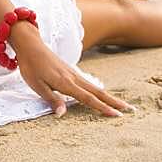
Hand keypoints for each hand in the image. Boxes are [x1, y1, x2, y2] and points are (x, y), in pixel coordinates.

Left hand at [12, 35, 134, 117]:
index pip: (88, 98)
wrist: (31, 45)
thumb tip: (63, 114)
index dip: (102, 108)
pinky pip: (89, 83)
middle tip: (130, 109)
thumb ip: (51, 99)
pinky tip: (102, 94)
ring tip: (121, 104)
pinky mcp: (71, 72)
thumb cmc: (31, 66)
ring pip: (95, 87)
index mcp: (66, 83)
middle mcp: (74, 78)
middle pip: (98, 92)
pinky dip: (99, 91)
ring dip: (109, 96)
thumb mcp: (37, 85)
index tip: (117, 115)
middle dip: (114, 102)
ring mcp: (74, 74)